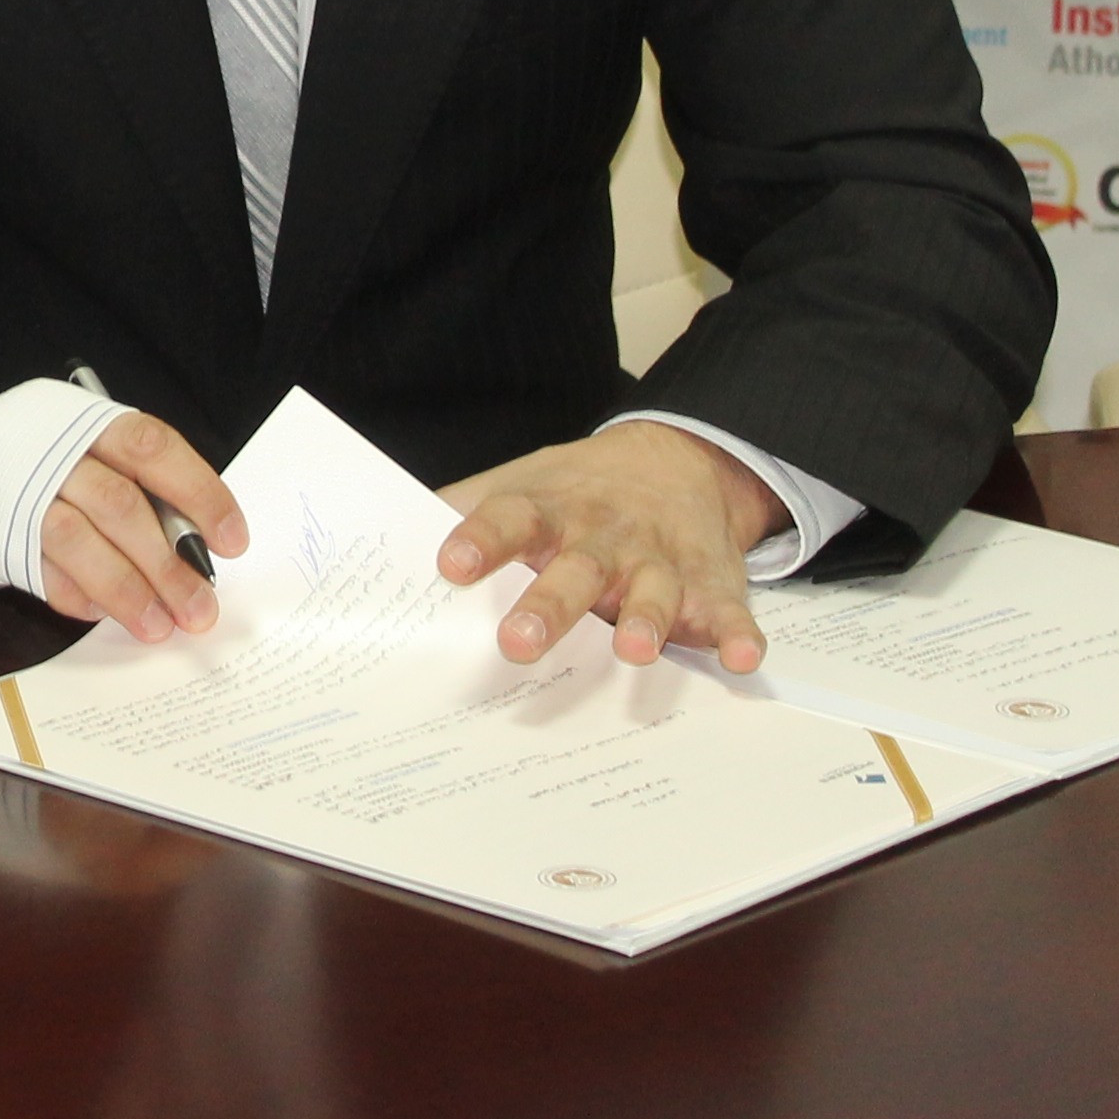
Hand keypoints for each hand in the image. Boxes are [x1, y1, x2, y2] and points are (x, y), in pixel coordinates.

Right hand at [37, 411, 246, 642]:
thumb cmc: (46, 466)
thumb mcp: (93, 452)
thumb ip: (141, 489)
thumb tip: (198, 549)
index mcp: (88, 421)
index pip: (152, 448)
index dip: (198, 492)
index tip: (232, 542)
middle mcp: (51, 451)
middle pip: (119, 505)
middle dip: (166, 564)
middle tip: (200, 607)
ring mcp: (17, 492)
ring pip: (78, 542)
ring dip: (126, 590)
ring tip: (158, 626)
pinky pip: (43, 574)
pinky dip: (81, 598)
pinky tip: (106, 613)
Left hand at [437, 425, 786, 671]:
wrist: (675, 460)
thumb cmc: (573, 493)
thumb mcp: (513, 487)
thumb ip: (457, 512)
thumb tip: (377, 541)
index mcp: (548, 512)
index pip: (506, 521)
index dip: (479, 541)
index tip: (449, 565)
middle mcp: (603, 537)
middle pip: (574, 570)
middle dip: (547, 607)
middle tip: (516, 643)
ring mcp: (659, 561)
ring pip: (652, 592)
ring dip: (645, 621)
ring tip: (632, 651)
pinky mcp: (711, 585)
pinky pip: (728, 613)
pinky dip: (738, 635)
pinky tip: (741, 658)